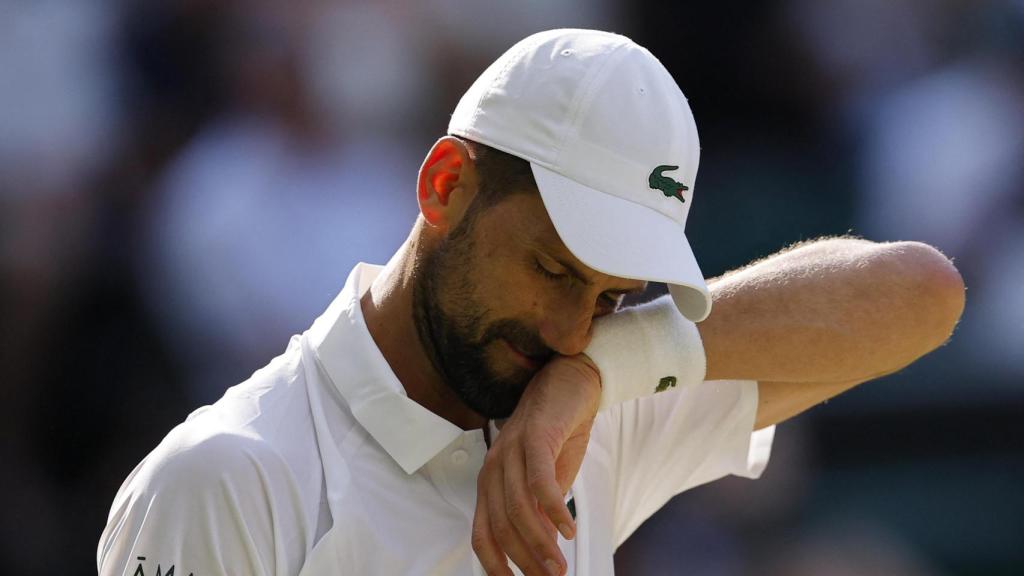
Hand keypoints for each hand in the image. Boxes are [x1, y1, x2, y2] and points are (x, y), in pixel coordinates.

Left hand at [472, 354, 601, 575]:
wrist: (572, 381)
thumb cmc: (558, 432)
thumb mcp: (548, 480)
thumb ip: (540, 514)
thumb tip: (544, 553)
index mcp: (491, 482)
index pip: (483, 534)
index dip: (497, 566)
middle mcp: (494, 467)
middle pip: (501, 527)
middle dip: (525, 561)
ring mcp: (511, 450)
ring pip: (517, 509)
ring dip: (540, 544)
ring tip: (559, 566)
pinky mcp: (535, 436)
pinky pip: (538, 481)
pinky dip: (552, 509)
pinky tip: (569, 529)